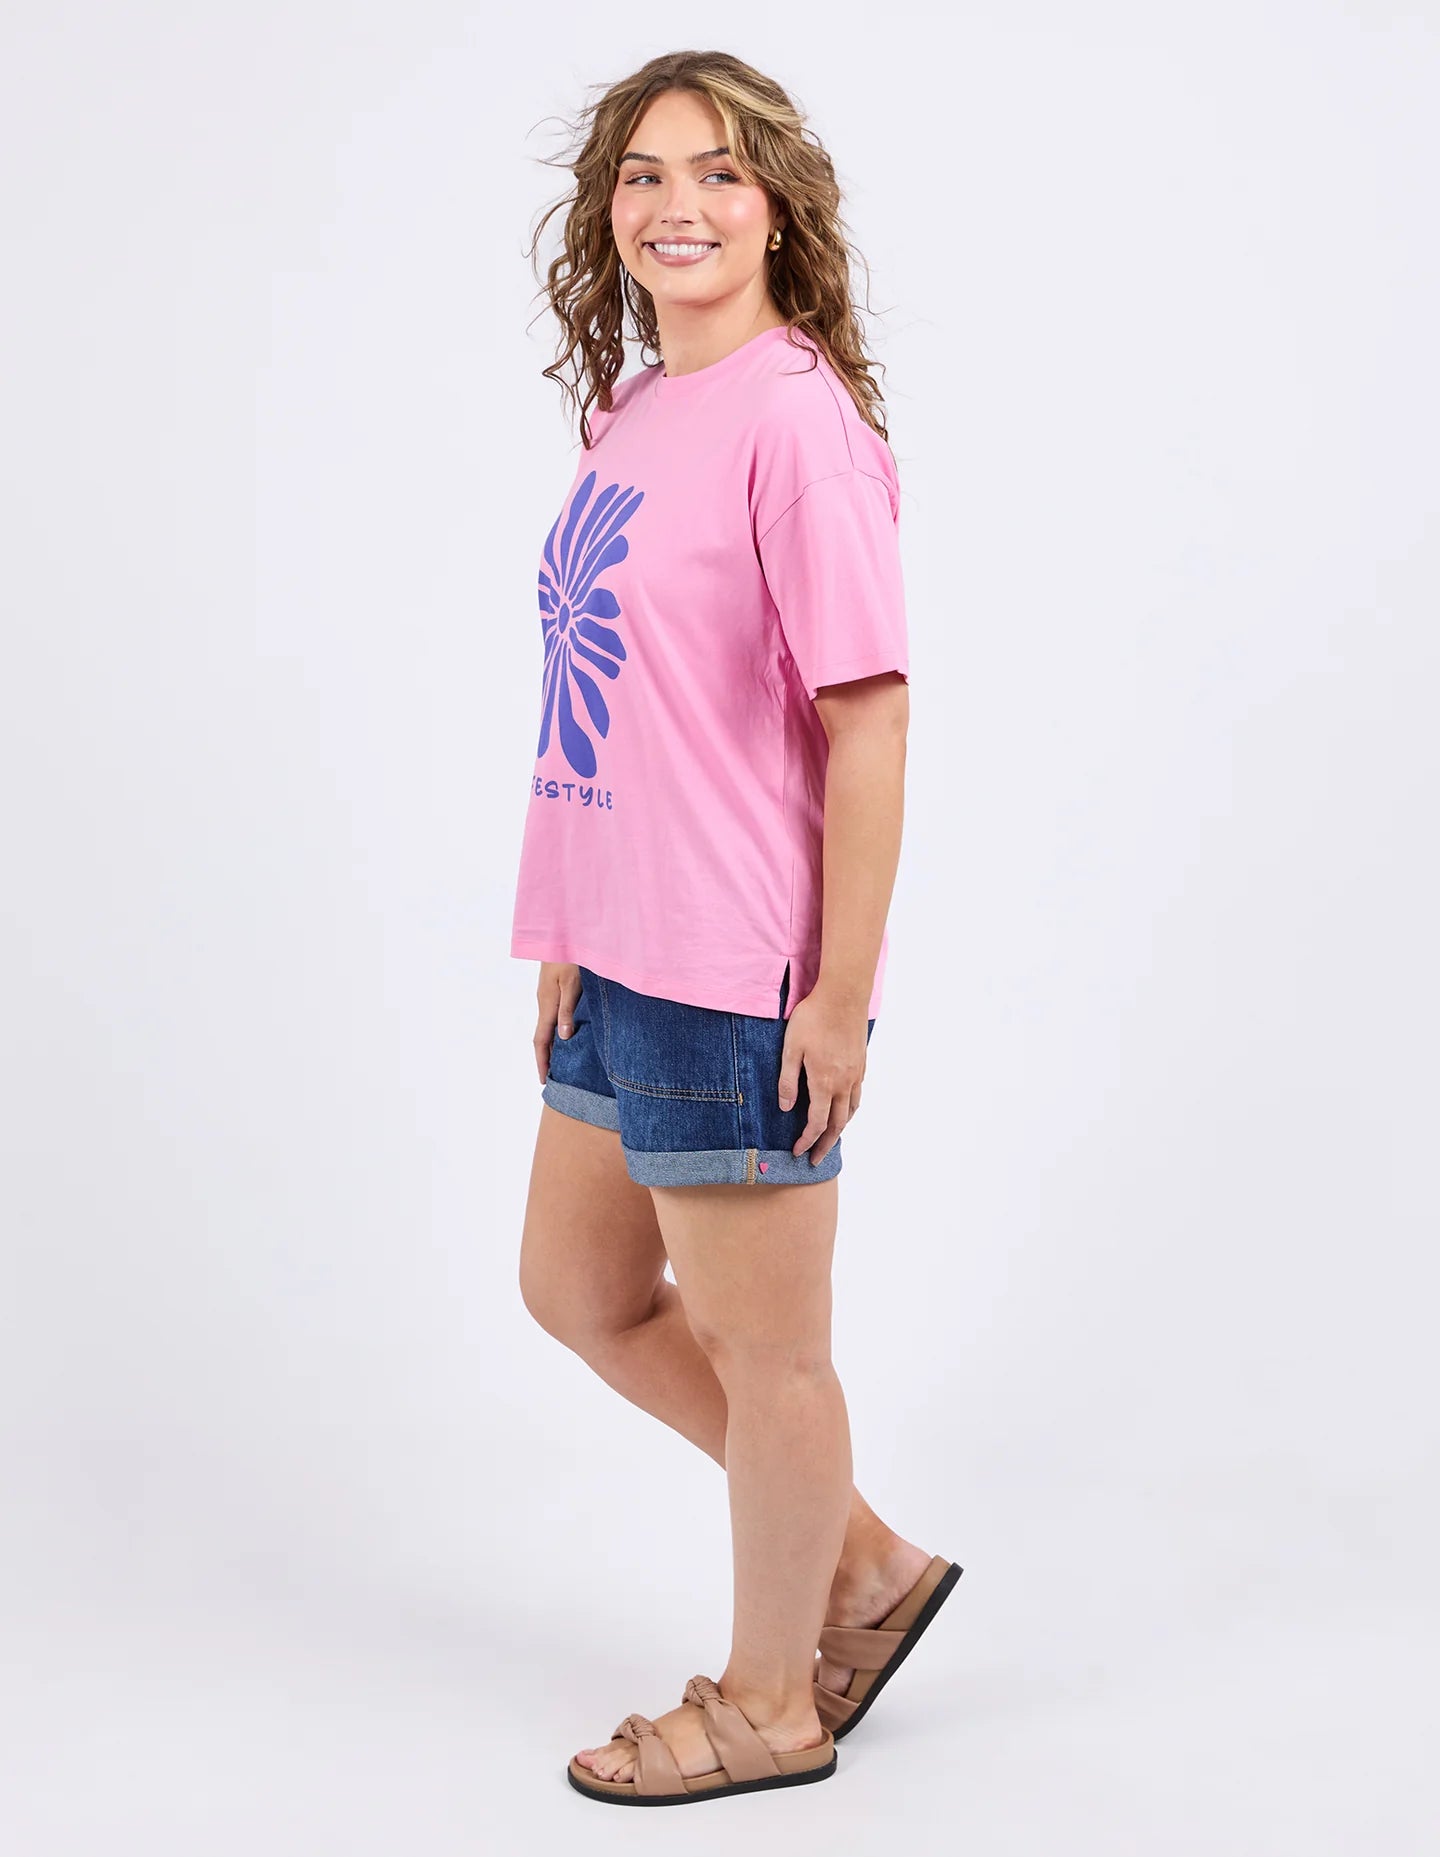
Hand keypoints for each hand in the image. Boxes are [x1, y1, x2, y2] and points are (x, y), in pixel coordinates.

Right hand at [534, 962, 580, 1083]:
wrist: (561, 935)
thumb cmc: (569, 956)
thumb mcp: (571, 984)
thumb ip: (567, 1010)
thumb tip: (563, 1038)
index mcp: (547, 1004)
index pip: (541, 1040)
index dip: (542, 1061)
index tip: (544, 1080)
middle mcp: (544, 1001)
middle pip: (542, 1036)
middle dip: (545, 1057)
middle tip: (550, 1078)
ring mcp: (547, 995)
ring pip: (547, 1026)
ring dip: (550, 1045)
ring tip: (557, 1062)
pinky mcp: (553, 988)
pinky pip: (552, 1016)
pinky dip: (555, 1031)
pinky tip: (564, 1034)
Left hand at [777, 983, 868, 1164]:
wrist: (843, 995)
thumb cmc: (813, 1019)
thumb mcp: (791, 1048)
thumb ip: (788, 1081)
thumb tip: (786, 1108)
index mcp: (824, 1083)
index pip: (816, 1123)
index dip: (807, 1141)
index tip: (797, 1151)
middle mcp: (844, 1084)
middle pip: (837, 1125)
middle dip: (825, 1145)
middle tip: (816, 1159)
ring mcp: (856, 1074)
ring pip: (851, 1112)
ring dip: (840, 1129)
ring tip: (830, 1138)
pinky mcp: (861, 1064)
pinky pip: (858, 1096)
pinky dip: (851, 1110)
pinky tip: (844, 1109)